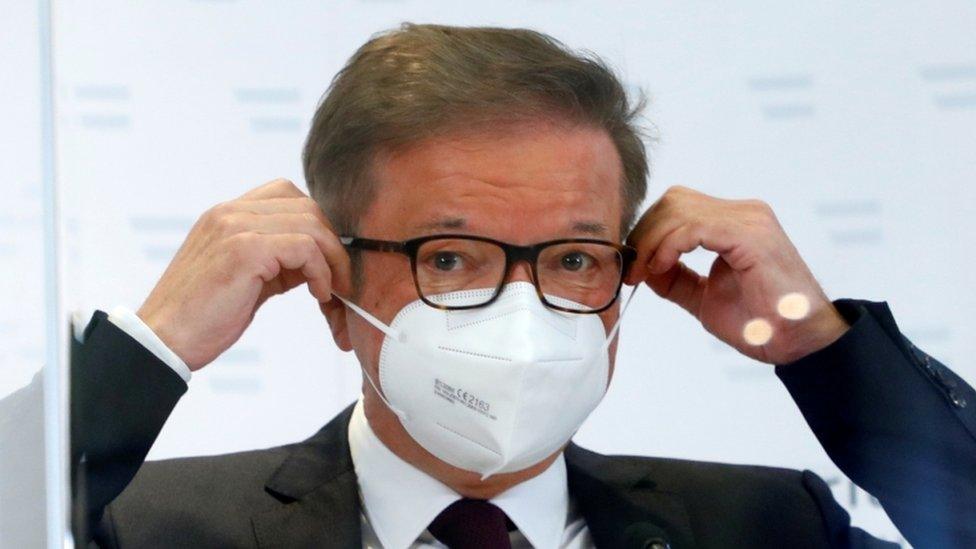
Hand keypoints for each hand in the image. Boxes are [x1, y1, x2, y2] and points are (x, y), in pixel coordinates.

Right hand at [136, 178, 351, 370]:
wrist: (163, 342)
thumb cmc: (201, 318)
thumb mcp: (244, 280)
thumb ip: (275, 262)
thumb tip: (314, 262)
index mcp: (226, 215)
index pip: (286, 195)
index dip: (315, 225)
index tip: (325, 261)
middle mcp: (229, 212)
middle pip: (305, 205)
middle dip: (331, 241)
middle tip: (339, 278)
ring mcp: (235, 227)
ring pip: (311, 222)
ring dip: (332, 258)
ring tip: (330, 290)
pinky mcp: (245, 250)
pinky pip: (305, 246)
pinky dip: (321, 271)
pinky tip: (318, 294)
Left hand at [625, 186, 848, 363]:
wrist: (800, 344)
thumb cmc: (762, 324)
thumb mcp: (705, 298)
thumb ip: (676, 279)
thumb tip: (645, 267)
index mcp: (735, 223)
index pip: (677, 207)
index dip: (647, 232)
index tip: (632, 267)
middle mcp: (745, 213)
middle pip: (673, 201)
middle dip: (644, 234)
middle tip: (632, 270)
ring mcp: (750, 220)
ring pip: (678, 209)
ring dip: (651, 241)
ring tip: (646, 272)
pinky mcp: (750, 235)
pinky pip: (693, 226)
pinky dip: (669, 245)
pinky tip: (661, 267)